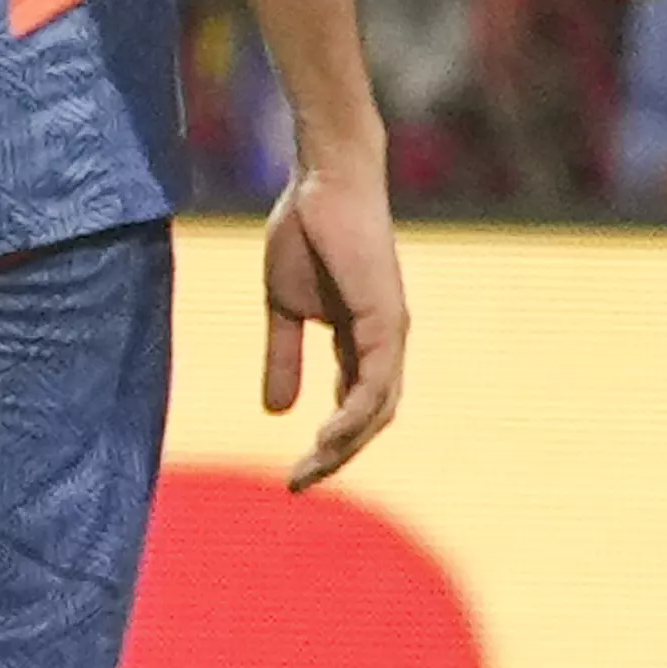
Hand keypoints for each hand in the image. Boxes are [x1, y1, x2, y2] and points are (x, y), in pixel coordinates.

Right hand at [260, 163, 408, 490]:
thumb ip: (284, 357)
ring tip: (311, 469)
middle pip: (372, 415)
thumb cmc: (305, 233)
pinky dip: (355, 413)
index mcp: (361, 339)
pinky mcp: (385, 317)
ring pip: (379, 406)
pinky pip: (376, 379)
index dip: (329, 442)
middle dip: (338, 454)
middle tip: (300, 483)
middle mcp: (384, 340)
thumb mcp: (282, 309)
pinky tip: (329, 436)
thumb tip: (276, 412)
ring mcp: (389, 330)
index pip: (353, 404)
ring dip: (346, 445)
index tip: (296, 473)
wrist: (321, 183)